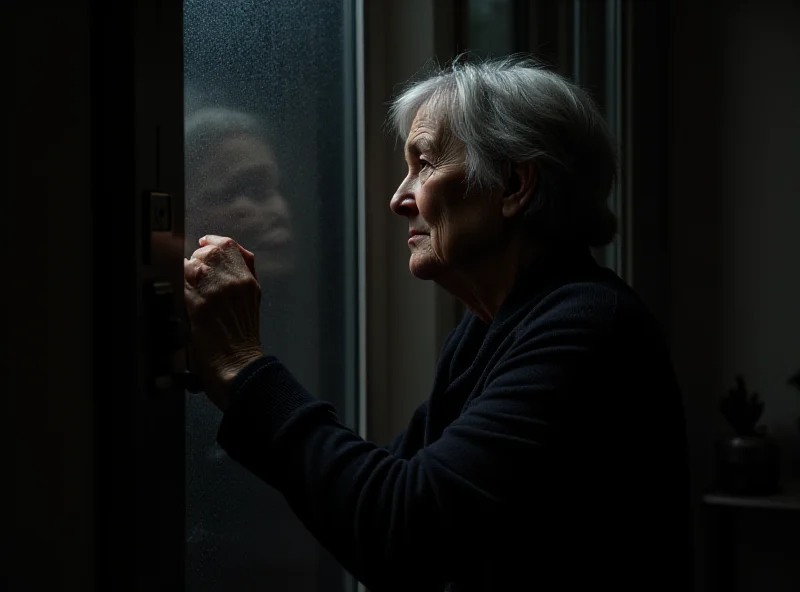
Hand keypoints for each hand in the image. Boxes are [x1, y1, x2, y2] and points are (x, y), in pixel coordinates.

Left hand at [184, 235, 263, 410]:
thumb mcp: (252, 301)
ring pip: (190, 265)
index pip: (228, 245)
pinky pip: (178, 283)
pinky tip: (181, 301)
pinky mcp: (195, 303)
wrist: (237, 366)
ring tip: (189, 293)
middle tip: (195, 277)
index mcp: (247, 280)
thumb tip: (225, 256)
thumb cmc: (242, 341)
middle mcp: (232, 281)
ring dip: (185, 276)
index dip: (213, 242)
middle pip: (207, 252)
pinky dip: (177, 289)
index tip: (204, 245)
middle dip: (197, 260)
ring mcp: (213, 291)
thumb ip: (242, 275)